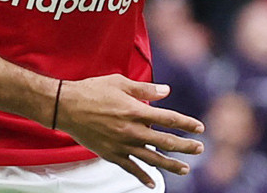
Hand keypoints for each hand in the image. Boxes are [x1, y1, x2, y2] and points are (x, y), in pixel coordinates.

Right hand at [56, 75, 204, 187]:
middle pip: (165, 141)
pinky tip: (153, 183)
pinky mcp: (110, 154)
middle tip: (200, 149)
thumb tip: (167, 91)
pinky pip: (130, 168)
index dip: (186, 123)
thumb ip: (145, 89)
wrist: (66, 107)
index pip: (168, 119)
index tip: (200, 128)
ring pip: (151, 158)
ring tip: (185, 169)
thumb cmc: (93, 90)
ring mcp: (121, 144)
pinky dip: (142, 176)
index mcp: (136, 111)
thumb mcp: (121, 83)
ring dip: (170, 164)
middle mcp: (131, 130)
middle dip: (184, 146)